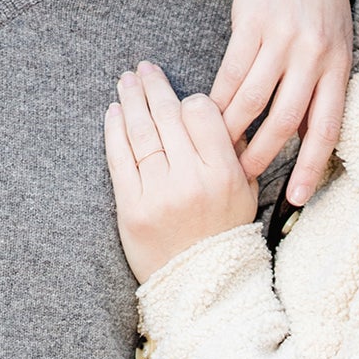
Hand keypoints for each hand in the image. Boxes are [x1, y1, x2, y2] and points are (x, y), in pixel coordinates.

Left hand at [105, 62, 258, 284]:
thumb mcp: (245, 192)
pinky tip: (113, 113)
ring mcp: (159, 194)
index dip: (190, 101)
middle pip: (167, 116)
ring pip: (141, 132)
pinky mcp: (132, 209)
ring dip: (130, 100)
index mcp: (225, 173)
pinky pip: (120, 159)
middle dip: (153, 86)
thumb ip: (234, 152)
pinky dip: (114, 131)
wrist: (202, 290)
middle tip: (143, 68)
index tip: (182, 99)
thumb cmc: (225, 235)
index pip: (202, 113)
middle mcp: (192, 180)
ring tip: (126, 81)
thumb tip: (211, 110)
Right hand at [214, 0, 351, 204]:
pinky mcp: (253, 23)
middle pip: (287, 121)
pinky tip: (206, 114)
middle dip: (263, 157)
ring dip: (233, 133)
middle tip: (242, 181)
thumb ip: (322, 84)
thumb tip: (309, 138)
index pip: (327, 127)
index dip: (312, 167)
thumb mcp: (334, 40)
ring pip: (254, 100)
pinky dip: (217, 99)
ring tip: (218, 153)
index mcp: (337, 64)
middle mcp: (314, 54)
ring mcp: (283, 38)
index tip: (297, 199)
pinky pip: (231, 72)